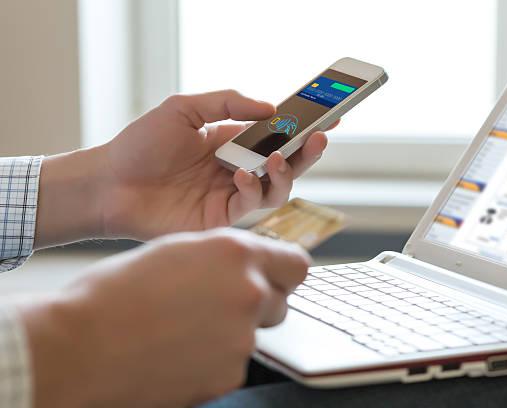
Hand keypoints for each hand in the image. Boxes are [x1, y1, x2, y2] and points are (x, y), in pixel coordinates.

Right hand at [19, 228, 309, 406]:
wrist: (79, 349)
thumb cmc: (115, 293)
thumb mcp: (176, 251)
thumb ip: (222, 256)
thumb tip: (246, 264)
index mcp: (236, 254)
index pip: (296, 263)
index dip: (283, 270)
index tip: (273, 275)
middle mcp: (249, 293)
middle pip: (279, 301)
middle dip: (257, 302)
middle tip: (215, 304)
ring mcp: (242, 339)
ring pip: (252, 333)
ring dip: (230, 331)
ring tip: (183, 329)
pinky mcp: (229, 376)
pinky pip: (232, 362)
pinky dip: (213, 359)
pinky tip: (177, 352)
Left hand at [35, 90, 334, 247]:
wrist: (110, 184)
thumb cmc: (141, 145)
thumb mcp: (183, 109)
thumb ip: (226, 103)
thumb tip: (269, 107)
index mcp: (231, 142)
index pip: (276, 134)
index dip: (302, 127)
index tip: (329, 116)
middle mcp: (237, 169)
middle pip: (285, 164)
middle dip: (307, 152)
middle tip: (320, 137)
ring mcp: (230, 195)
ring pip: (277, 189)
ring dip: (285, 173)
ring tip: (277, 157)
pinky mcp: (221, 219)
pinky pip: (251, 205)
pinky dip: (253, 188)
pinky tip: (240, 174)